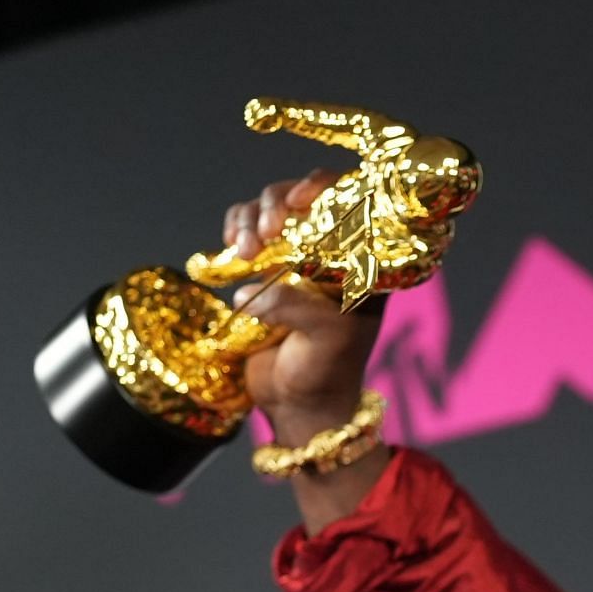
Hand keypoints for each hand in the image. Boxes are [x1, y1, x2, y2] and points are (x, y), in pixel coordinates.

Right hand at [221, 169, 386, 444]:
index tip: (300, 197)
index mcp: (361, 261)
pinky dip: (236, 229)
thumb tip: (246, 293)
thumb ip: (292, 307)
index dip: (325, 187)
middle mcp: (329, 252)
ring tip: (243, 250)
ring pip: (270, 210)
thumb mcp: (325, 337)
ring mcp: (296, 258)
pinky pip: (248, 231)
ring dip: (251, 219)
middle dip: (278, 204)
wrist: (299, 404)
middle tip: (267, 232)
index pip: (350, 202)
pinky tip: (232, 244)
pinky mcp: (264, 269)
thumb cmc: (325, 372)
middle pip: (302, 198)